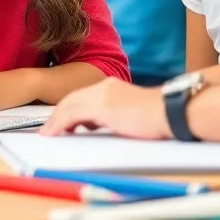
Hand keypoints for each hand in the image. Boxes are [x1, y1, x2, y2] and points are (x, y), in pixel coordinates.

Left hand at [40, 78, 171, 139]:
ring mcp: (102, 95)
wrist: (171, 112)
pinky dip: (59, 124)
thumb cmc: (158, 116)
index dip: (67, 109)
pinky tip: (53, 133)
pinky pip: (72, 115)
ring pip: (68, 105)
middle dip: (57, 114)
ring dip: (55, 120)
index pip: (82, 96)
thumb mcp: (129, 112)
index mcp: (111, 86)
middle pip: (71, 99)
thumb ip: (112, 114)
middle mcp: (104, 86)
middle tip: (47, 129)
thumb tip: (96, 124)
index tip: (59, 122)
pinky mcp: (103, 107)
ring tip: (48, 133)